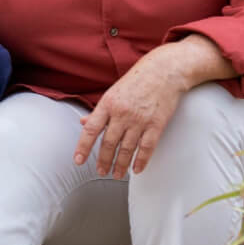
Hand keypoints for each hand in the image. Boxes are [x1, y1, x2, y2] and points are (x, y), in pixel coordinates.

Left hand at [73, 49, 188, 177]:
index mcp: (108, 104)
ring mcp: (140, 120)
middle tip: (101, 171)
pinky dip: (141, 161)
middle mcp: (122, 113)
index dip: (83, 147)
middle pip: (109, 143)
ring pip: (127, 149)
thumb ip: (99, 111)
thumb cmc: (138, 80)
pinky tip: (136, 169)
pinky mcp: (156, 124)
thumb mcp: (113, 92)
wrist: (165, 70)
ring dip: (120, 164)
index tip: (78, 160)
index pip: (91, 129)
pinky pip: (147, 147)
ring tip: (117, 173)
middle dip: (103, 161)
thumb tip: (83, 123)